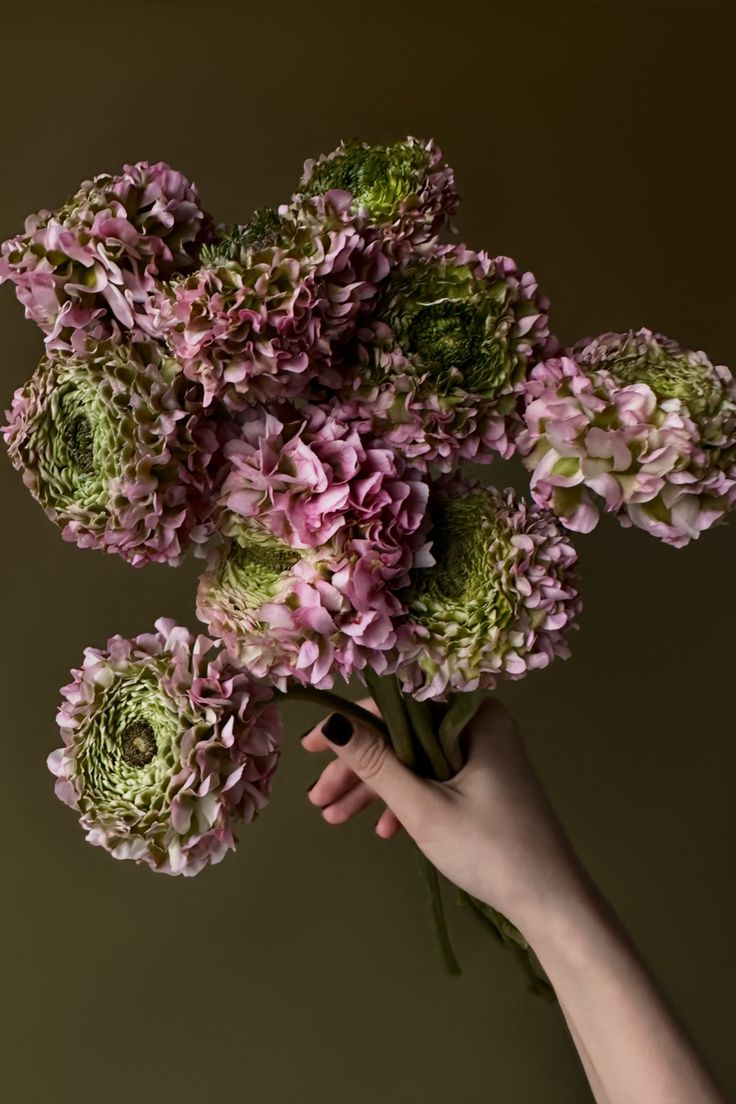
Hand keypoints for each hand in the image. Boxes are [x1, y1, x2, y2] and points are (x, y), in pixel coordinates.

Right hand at [302, 697, 587, 933]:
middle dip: (359, 768)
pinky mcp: (485, 784)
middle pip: (403, 735)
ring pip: (414, 761)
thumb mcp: (423, 806)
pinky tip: (383, 831)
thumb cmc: (490, 848)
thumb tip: (333, 721)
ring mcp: (484, 755)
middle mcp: (479, 725)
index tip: (311, 748)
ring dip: (375, 789)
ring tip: (334, 819)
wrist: (551, 900)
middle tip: (319, 801)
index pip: (398, 705)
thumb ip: (375, 762)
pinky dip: (407, 802)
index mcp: (474, 715)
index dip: (350, 723)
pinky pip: (434, 780)